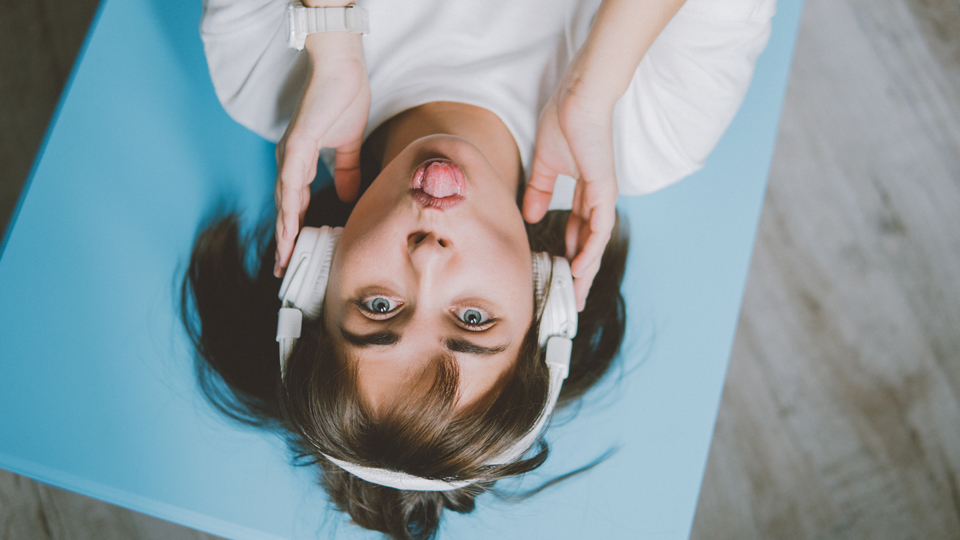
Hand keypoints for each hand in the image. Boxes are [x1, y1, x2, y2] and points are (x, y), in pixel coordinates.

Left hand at [274, 33, 370, 276]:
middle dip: (283, 241)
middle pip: (284, 209)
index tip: (294, 256)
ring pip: (284, 201)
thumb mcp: (347, 145)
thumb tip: (349, 196)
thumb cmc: (344, 99)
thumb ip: (345, 171)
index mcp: (299, 162)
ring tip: (283, 259)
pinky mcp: (297, 145)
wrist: (343, 69)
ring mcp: (290, 154)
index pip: (296, 204)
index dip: (295, 231)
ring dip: (283, 232)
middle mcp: (289, 161)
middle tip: (280, 271)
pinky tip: (291, 227)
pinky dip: (290, 207)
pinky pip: (292, 183)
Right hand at [522, 75, 618, 310]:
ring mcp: (602, 195)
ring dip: (586, 270)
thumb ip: (540, 189)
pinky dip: (590, 251)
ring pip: (596, 242)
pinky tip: (580, 270)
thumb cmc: (564, 121)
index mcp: (585, 189)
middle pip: (589, 243)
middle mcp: (597, 196)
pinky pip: (599, 228)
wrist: (578, 98)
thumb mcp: (546, 164)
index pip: (578, 229)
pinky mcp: (604, 190)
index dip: (570, 253)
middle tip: (572, 300)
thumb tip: (530, 215)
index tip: (560, 276)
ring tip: (576, 295)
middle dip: (580, 272)